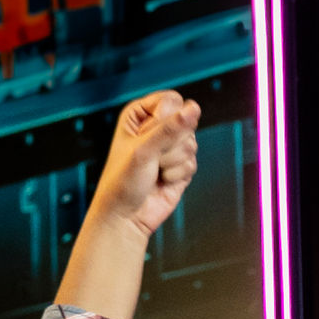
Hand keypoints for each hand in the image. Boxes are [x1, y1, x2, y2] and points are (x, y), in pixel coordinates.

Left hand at [52, 90, 202, 318]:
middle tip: (150, 160)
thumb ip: (171, 128)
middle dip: (169, 145)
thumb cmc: (123, 182)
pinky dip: (178, 174)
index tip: (147, 138)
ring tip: (154, 171)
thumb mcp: (143, 150)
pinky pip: (193, 161)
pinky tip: (162, 181)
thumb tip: (195, 108)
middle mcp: (156, 127)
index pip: (171, 100)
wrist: (125, 217)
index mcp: (140, 114)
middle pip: (186, 121)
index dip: (165, 119)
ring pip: (192, 143)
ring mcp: (170, 146)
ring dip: (173, 162)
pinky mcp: (181, 165)